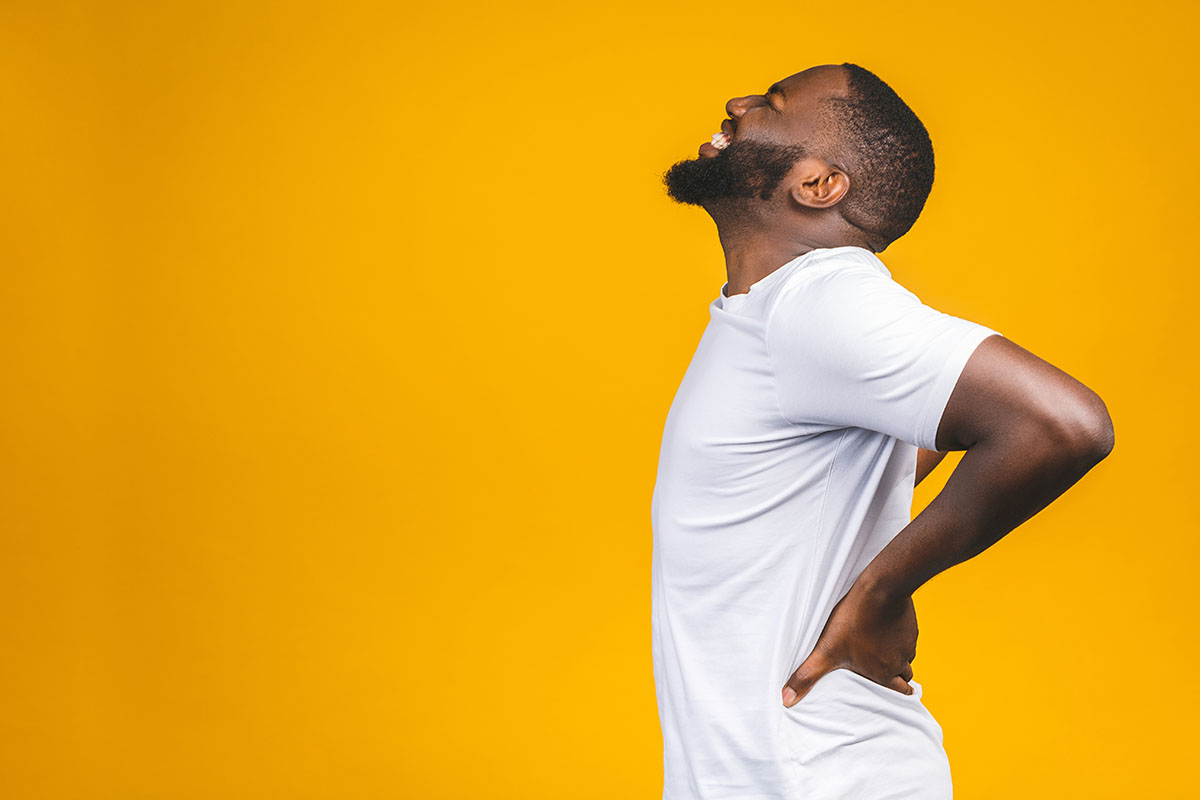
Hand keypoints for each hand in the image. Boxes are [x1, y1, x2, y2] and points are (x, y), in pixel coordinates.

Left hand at [782, 582, 918, 706]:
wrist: (879, 589)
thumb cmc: (854, 621)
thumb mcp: (826, 650)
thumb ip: (808, 675)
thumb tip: (787, 700)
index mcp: (884, 672)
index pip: (901, 691)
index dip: (898, 692)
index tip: (895, 692)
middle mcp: (900, 660)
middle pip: (905, 674)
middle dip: (898, 676)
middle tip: (888, 673)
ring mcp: (907, 640)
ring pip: (906, 654)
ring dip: (896, 653)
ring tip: (881, 647)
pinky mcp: (909, 622)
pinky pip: (907, 633)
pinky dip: (898, 633)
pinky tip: (884, 625)